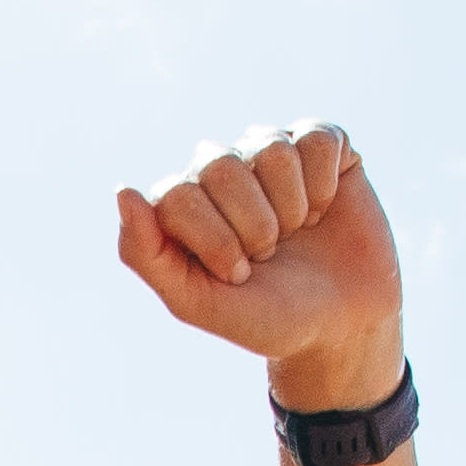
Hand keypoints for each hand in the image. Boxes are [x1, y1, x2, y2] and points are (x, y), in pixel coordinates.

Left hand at [115, 122, 404, 410]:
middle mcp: (220, 167)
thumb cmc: (265, 316)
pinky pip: (317, 138)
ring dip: (291, 207)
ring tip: (295, 232)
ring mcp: (269, 151)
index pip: (177, 196)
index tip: (237, 275)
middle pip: (220, 167)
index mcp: (181, 201)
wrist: (342, 326)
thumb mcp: (196, 302)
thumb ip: (146, 254)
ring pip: (270, 149)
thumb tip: (123, 191)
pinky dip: (324, 184)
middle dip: (254, 226)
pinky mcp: (321, 144)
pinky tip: (323, 209)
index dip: (215, 242)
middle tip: (268, 254)